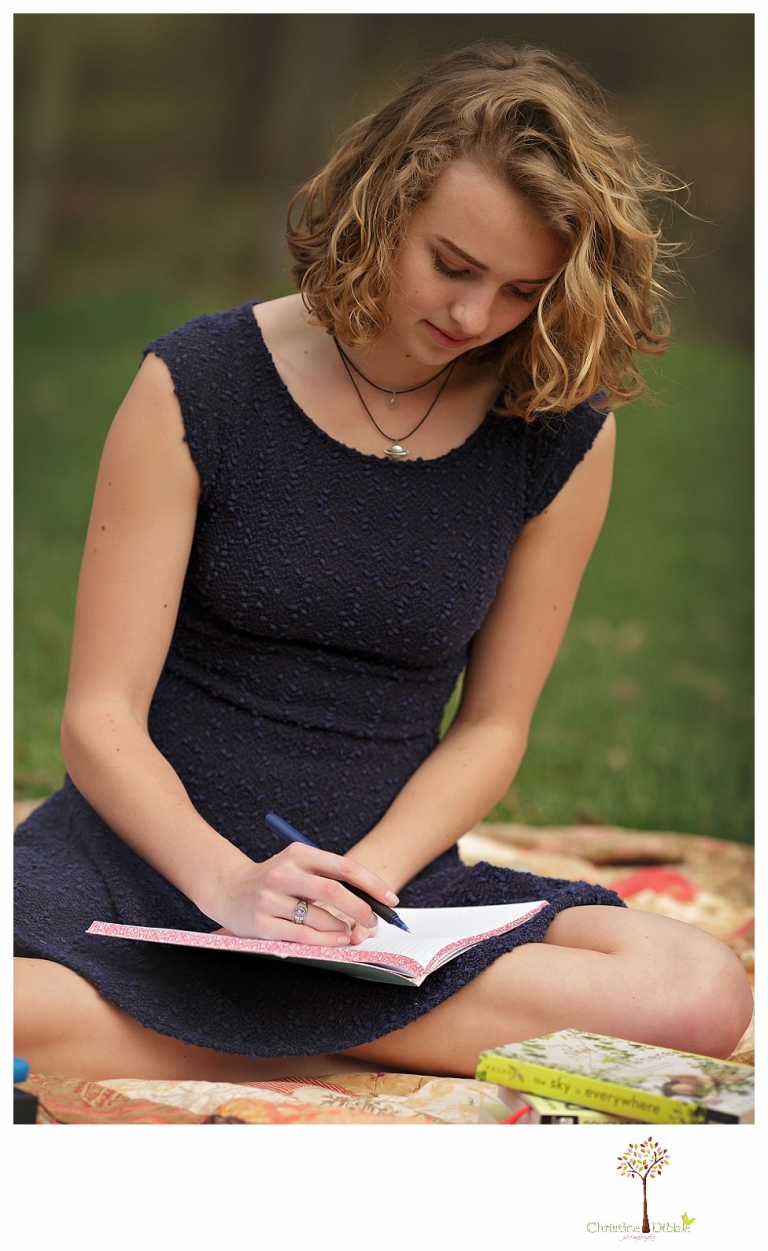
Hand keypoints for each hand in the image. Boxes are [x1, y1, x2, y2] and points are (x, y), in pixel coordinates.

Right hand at [210, 842, 398, 944]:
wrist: (227, 888)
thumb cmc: (275, 880)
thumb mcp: (298, 866)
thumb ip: (329, 877)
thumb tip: (371, 900)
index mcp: (298, 853)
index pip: (343, 867)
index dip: (371, 884)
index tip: (390, 899)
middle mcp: (283, 872)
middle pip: (332, 891)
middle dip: (360, 909)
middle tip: (374, 921)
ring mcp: (270, 898)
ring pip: (318, 917)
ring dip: (342, 928)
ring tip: (352, 932)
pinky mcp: (261, 923)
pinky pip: (302, 935)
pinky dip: (325, 940)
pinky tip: (337, 939)